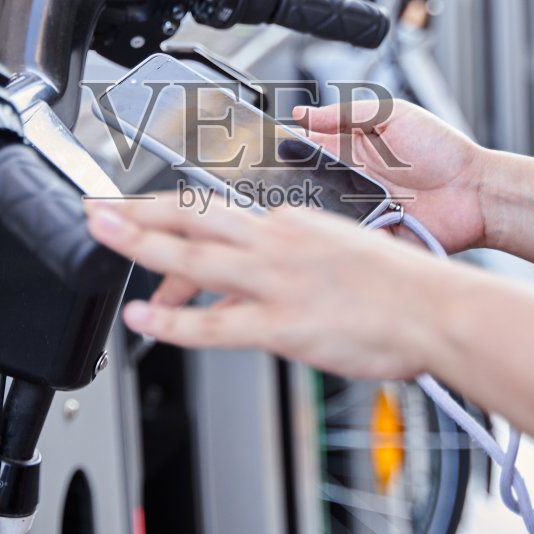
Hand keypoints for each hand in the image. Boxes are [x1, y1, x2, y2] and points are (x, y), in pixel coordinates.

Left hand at [88, 199, 450, 379]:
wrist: (438, 309)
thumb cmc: (402, 289)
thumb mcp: (337, 257)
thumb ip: (285, 270)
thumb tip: (242, 293)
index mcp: (291, 223)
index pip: (215, 210)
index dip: (166, 209)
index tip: (135, 208)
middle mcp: (277, 243)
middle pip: (192, 218)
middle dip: (137, 212)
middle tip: (95, 208)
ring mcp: (277, 281)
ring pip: (194, 258)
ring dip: (140, 245)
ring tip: (100, 237)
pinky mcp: (283, 323)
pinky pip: (216, 325)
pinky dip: (174, 322)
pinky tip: (143, 319)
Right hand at [296, 99, 488, 254]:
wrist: (476, 192)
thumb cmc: (443, 150)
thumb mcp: (394, 115)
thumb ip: (347, 113)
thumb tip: (304, 114)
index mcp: (353, 146)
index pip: (307, 145)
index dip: (287, 146)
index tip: (271, 146)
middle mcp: (352, 178)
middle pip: (307, 181)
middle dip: (293, 180)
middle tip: (285, 176)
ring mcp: (360, 207)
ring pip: (321, 210)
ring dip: (315, 206)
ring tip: (310, 199)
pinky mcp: (371, 233)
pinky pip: (345, 235)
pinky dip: (338, 232)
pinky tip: (336, 223)